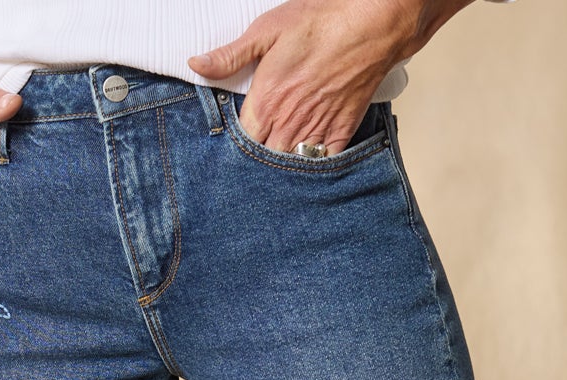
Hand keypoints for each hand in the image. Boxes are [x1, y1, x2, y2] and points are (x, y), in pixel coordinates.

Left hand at [188, 0, 470, 154]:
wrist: (369, 27)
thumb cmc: (321, 24)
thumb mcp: (266, 31)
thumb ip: (230, 55)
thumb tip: (197, 64)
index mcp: (266, 103)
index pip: (241, 142)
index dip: (236, 147)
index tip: (235, 144)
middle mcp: (288, 124)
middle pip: (264, 160)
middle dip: (258, 162)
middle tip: (253, 161)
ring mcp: (315, 132)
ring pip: (290, 166)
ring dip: (282, 168)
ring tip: (276, 167)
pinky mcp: (340, 134)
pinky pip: (321, 165)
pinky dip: (312, 168)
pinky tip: (305, 165)